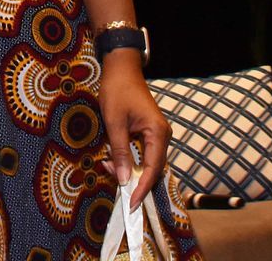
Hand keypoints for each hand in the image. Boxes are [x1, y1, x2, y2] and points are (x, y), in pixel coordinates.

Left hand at [98, 53, 169, 210]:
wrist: (121, 68)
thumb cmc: (118, 90)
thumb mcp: (114, 122)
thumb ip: (119, 152)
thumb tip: (122, 178)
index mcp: (158, 133)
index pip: (153, 169)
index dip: (142, 187)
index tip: (133, 203)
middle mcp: (163, 136)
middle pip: (152, 169)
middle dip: (133, 179)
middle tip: (114, 183)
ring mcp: (158, 134)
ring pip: (147, 162)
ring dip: (129, 169)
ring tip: (108, 166)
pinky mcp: (150, 133)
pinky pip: (143, 153)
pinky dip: (129, 159)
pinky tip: (113, 158)